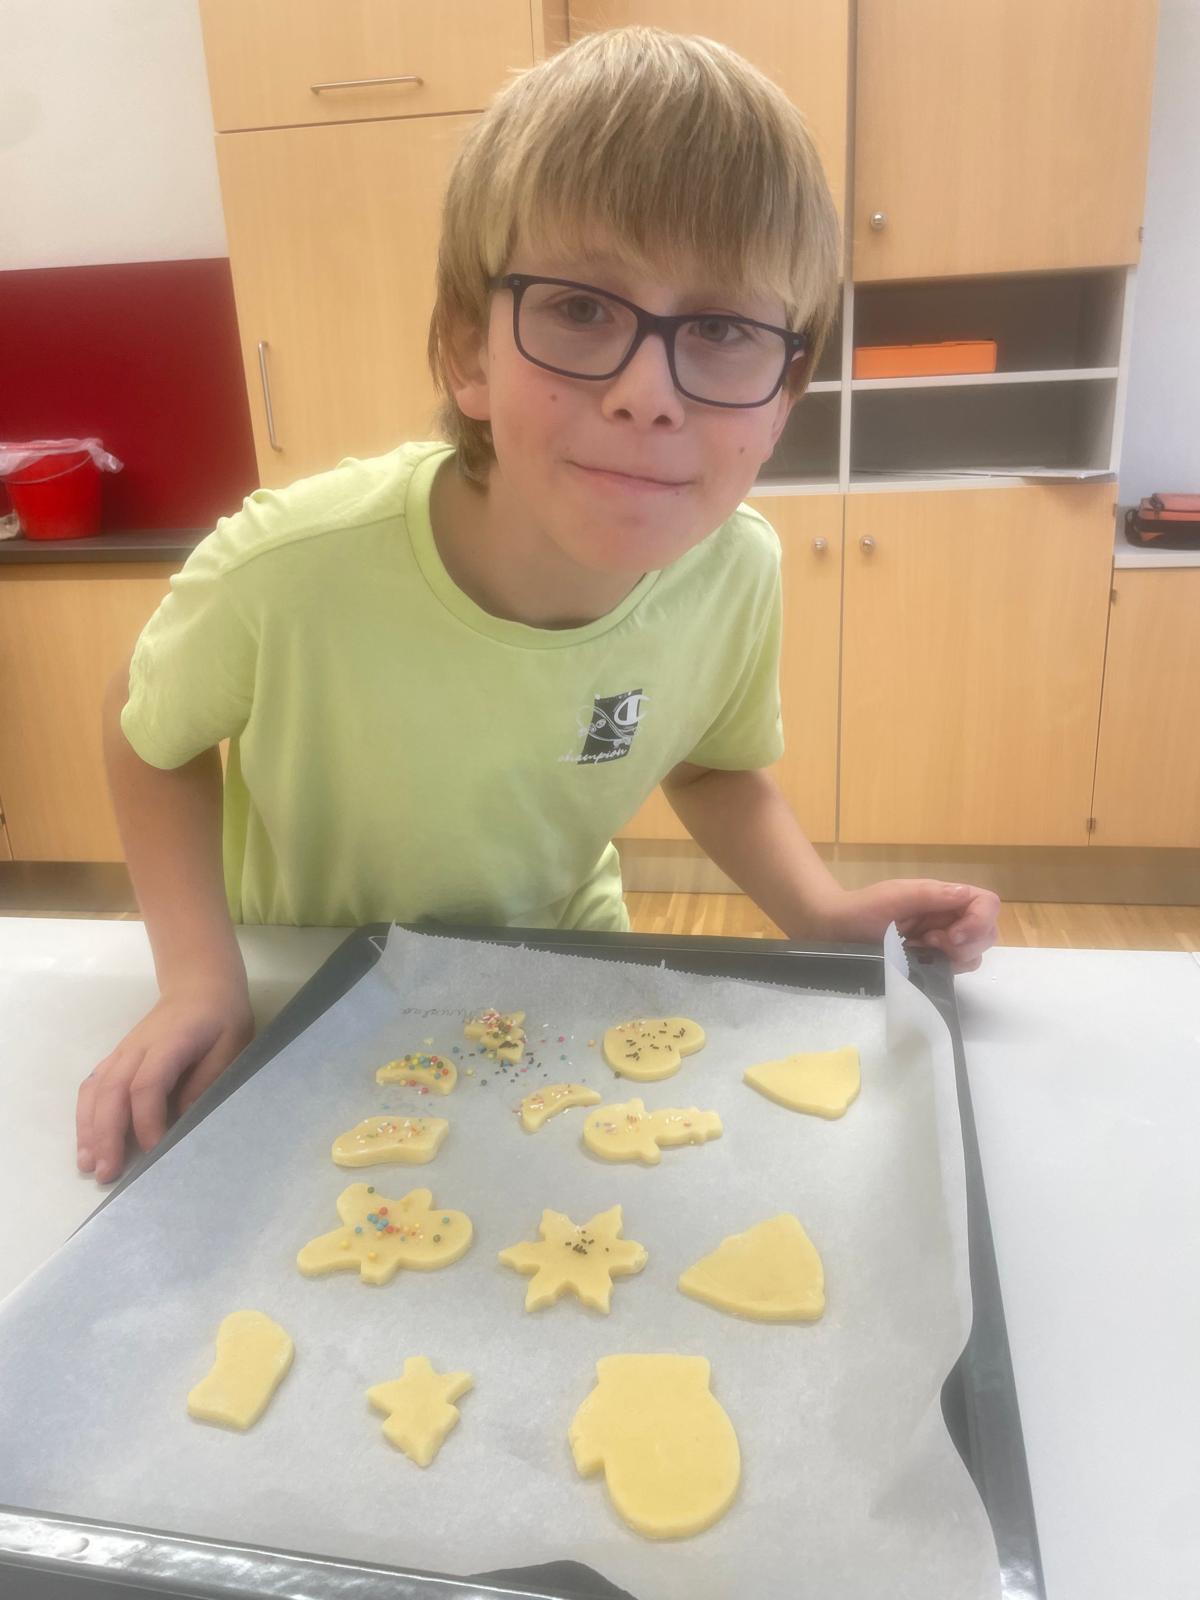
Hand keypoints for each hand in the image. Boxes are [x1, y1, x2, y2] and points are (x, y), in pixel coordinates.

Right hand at [76, 980, 254, 1184]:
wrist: (200, 985)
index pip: (147, 1085)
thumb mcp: (232, 1046)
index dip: (146, 1120)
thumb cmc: (222, 1018)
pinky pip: (94, 1086)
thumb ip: (208, 1080)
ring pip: (96, 1090)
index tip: (154, 1150)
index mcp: (170, 1043)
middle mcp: (137, 1048)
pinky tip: (87, 1141)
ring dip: (89, 1129)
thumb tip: (184, 1118)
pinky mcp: (118, 1058)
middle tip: (107, 1173)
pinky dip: (86, 1115)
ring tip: (89, 1164)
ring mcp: (123, 1052)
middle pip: (112, 1091)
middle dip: (106, 1134)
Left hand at [829, 878, 999, 973]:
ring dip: (955, 957)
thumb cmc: (863, 908)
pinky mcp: (931, 961)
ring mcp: (941, 940)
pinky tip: (919, 963)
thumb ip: (932, 895)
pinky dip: (945, 968)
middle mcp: (948, 917)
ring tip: (921, 951)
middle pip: (987, 932)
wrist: (836, 930)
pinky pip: (955, 968)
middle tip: (930, 944)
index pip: (986, 903)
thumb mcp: (896, 896)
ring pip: (974, 954)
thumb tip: (966, 895)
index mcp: (943, 896)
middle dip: (968, 943)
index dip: (979, 921)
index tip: (952, 936)